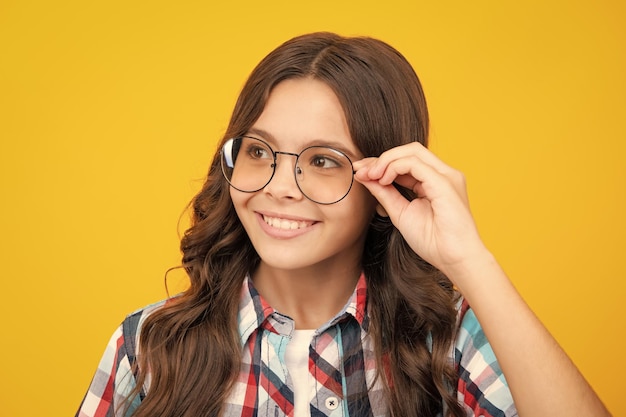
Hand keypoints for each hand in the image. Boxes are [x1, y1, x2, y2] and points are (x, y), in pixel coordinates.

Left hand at [353, 142, 488, 282]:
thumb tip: (364, 176)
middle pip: (409, 150)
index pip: (406, 161)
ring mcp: (446, 176)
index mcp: (435, 181)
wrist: (454, 260)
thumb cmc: (433, 242)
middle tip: (361, 171)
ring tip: (371, 175)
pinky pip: (415, 163)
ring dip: (386, 160)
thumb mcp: (400, 212)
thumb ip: (384, 193)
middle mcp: (443, 174)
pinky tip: (383, 180)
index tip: (360, 172)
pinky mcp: (444, 183)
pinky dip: (394, 167)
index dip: (381, 163)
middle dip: (382, 158)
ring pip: (412, 151)